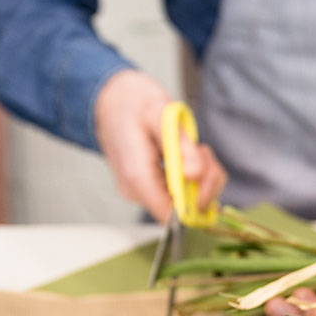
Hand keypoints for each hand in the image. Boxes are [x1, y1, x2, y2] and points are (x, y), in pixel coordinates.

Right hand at [93, 70, 226, 222]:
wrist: (109, 100)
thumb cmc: (131, 103)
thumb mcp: (160, 113)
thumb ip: (180, 145)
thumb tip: (195, 175)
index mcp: (137, 177)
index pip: (170, 215)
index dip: (196, 203)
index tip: (205, 175)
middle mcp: (138, 191)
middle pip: (183, 209)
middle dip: (204, 183)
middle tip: (202, 151)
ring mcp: (143, 190)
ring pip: (186, 200)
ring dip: (202, 176)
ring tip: (195, 148)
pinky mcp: (149, 186)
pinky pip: (180, 191)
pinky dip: (194, 175)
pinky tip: (188, 154)